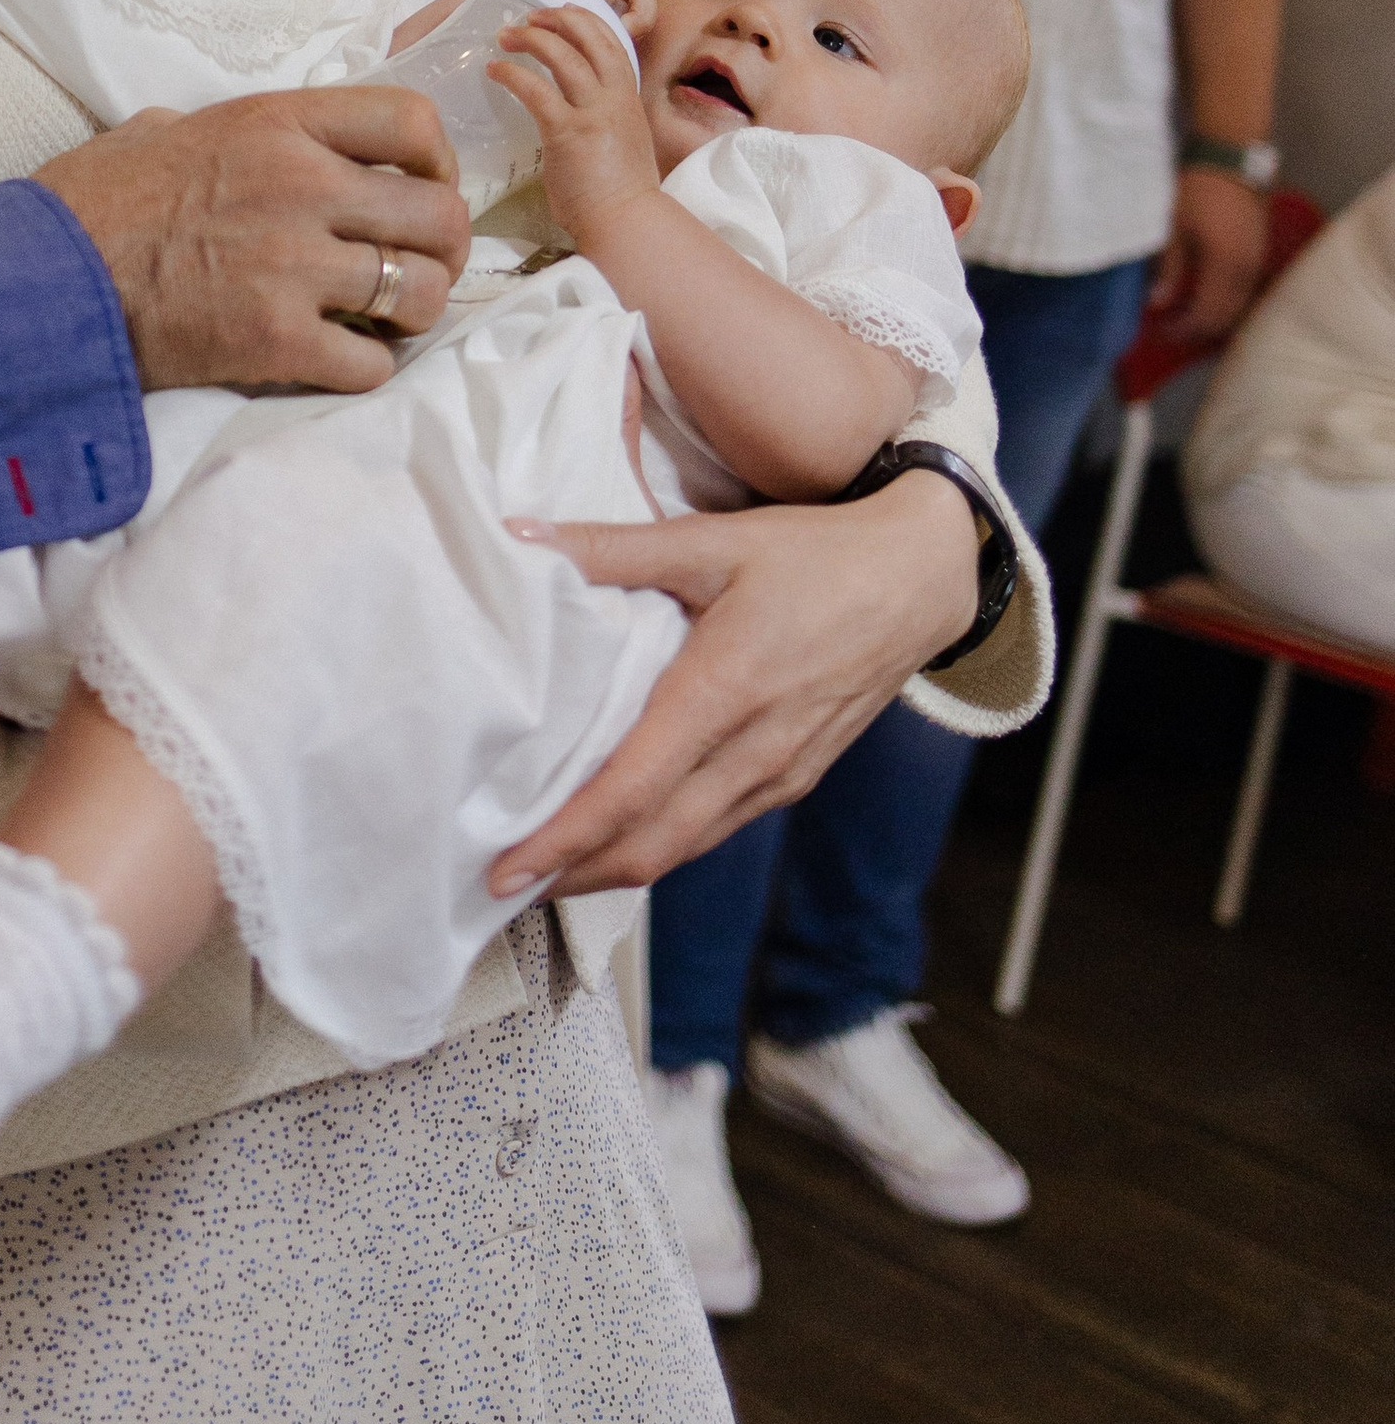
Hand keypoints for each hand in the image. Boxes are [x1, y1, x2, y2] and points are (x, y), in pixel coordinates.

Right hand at [36, 89, 471, 395]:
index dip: (437, 160)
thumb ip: (213, 128)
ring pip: (420, 293)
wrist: (37, 280)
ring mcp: (293, 266)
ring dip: (411, 313)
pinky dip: (365, 369)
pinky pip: (372, 364)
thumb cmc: (87, 204)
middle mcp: (300, 186)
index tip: (421, 187)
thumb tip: (207, 130)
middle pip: (438, 214)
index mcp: (275, 124)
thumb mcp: (156, 131)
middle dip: (440, 249)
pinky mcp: (276, 343)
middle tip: (412, 268)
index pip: (411, 120)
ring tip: (380, 320)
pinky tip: (335, 360)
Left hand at [484, 472, 979, 896]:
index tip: (504, 868)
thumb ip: (613, 547)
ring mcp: (780, 773)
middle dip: (573, 875)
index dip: (565, 839)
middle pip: (652, 845)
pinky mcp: (795, 778)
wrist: (921, 579)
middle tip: (502, 886)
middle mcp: (754, 750)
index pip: (631, 790)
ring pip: (684, 848)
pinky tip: (621, 836)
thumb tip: (521, 536)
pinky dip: (661, 845)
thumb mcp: (712, 540)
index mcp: (724, 691)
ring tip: (546, 871)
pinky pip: (716, 828)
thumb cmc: (816, 555)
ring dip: (612, 870)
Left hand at [489, 8, 657, 251]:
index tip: (565, 12)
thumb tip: (579, 116)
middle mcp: (615, 99)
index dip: (587, 21)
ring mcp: (593, 113)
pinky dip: (513, 74)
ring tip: (506, 35)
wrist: (627, 222)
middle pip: (590, 39)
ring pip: (563, 56)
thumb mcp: (623, 143)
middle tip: (530, 16)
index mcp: (629, 100)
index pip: (613, 44)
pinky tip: (496, 71)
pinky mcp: (567, 132)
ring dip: (532, 39)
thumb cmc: (621, 195)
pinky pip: (536, 90)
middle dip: (558, 19)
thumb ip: (606, 122)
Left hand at [1146, 165, 1271, 353]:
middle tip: (1172, 329)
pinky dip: (1226, 299)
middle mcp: (1247, 268)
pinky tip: (1206, 294)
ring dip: (1215, 315)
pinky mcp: (1260, 249)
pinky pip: (1246, 287)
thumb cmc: (1197, 188)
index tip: (1162, 331)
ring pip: (1240, 303)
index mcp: (1224, 265)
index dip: (1185, 328)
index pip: (1207, 313)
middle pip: (1227, 315)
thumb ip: (1169, 268)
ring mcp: (1258, 259)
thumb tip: (1158, 303)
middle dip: (1200, 328)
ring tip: (1186, 315)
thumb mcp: (1174, 228)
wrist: (1231, 156)